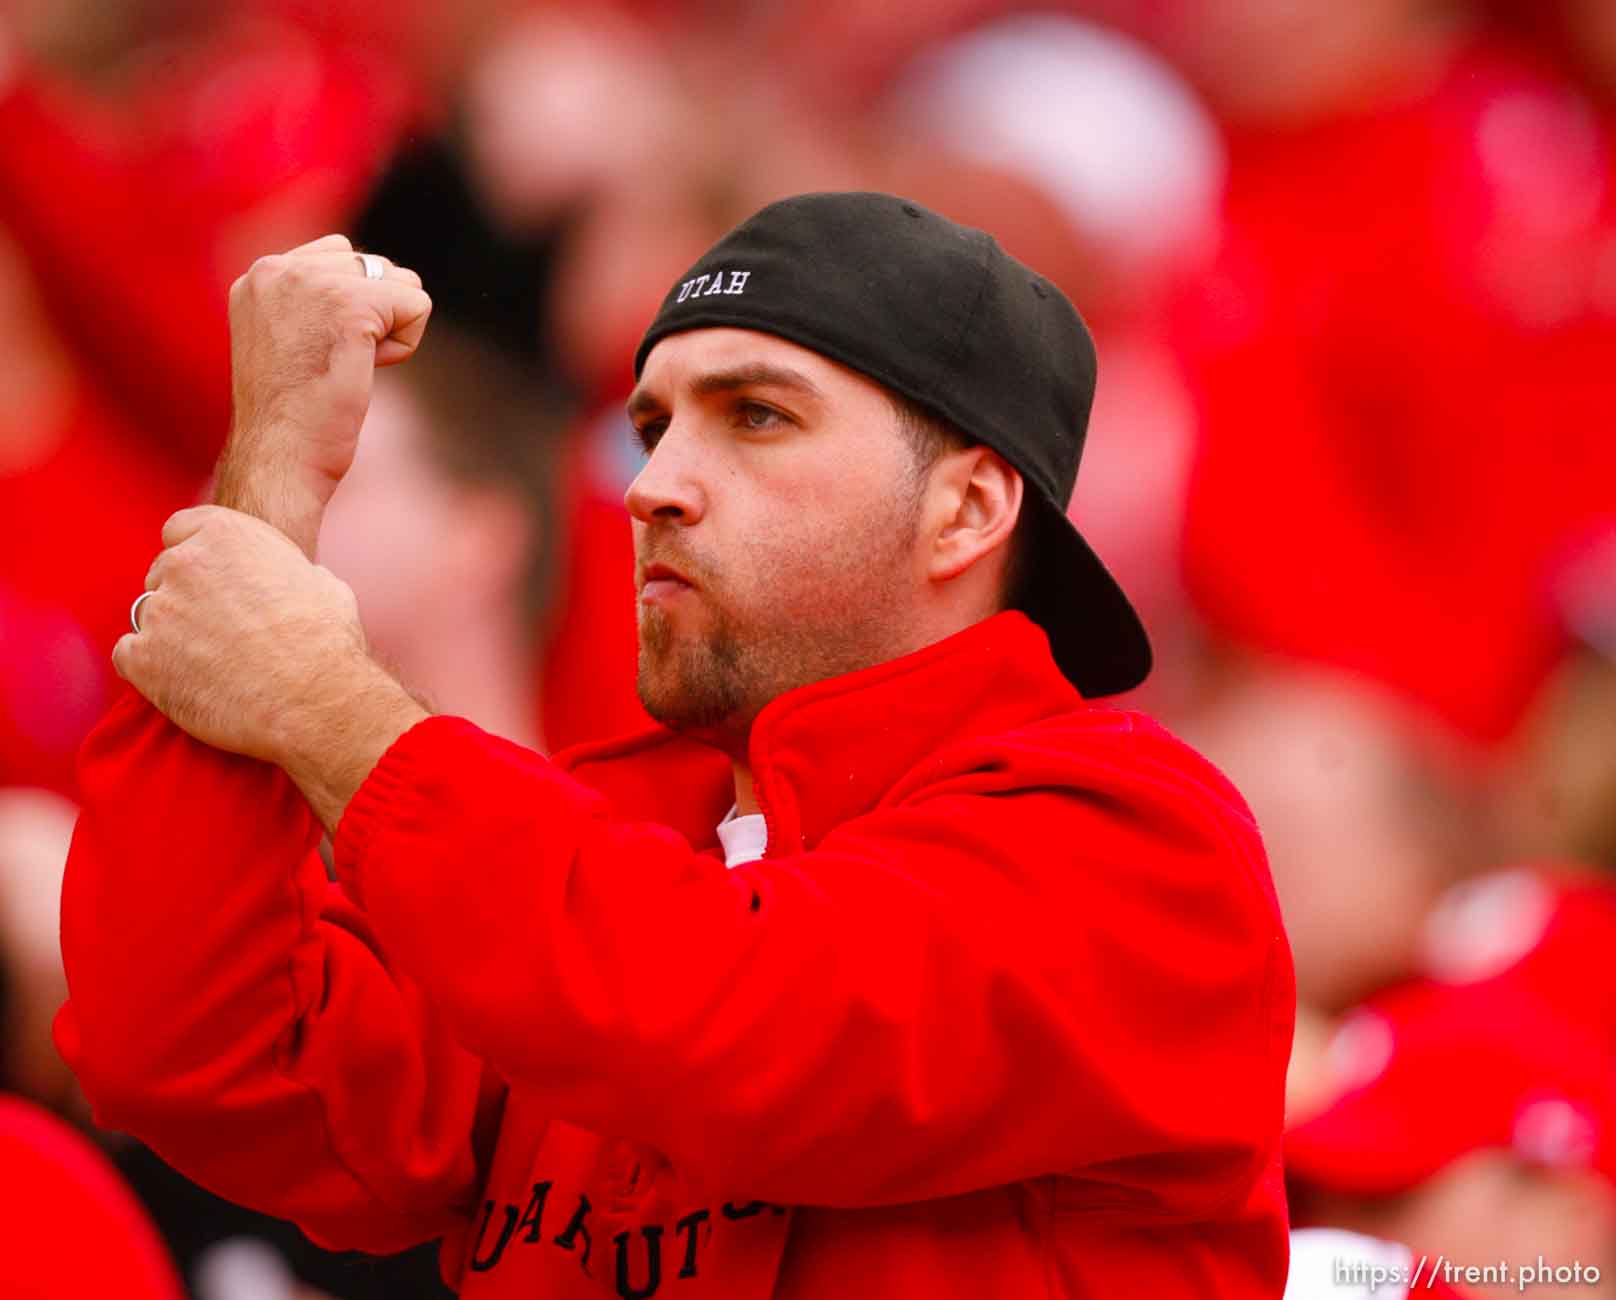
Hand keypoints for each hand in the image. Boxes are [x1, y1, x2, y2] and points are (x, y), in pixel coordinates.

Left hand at [114, 506, 368, 761]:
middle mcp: (184, 564)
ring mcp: (159, 611)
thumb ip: (285, 572)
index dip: (195, 555)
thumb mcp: (320, 581)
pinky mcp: (142, 658)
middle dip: (184, 596)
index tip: (209, 579)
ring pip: (147, 614)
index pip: (181, 529)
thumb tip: (292, 582)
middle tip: (216, 629)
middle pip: (162, 572)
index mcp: (226, 535)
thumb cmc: (326, 642)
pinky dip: (149, 668)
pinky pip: (129, 654)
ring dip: (169, 632)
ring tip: (207, 662)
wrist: (313, 698)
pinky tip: (185, 680)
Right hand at [215, 234, 431, 556]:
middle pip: (375, 266)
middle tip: (334, 365)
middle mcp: (279, 267)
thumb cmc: (289, 417)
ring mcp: (313, 282)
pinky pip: (418, 306)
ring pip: (401, 283)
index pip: (340, 255)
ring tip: (347, 368)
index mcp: (259, 274)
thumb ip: (312, 301)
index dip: (352, 309)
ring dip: (390, 331)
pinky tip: (365, 371)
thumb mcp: (285, 339)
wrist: (278, 457)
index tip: (316, 353)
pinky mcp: (352, 306)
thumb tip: (376, 275)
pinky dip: (405, 346)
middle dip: (374, 318)